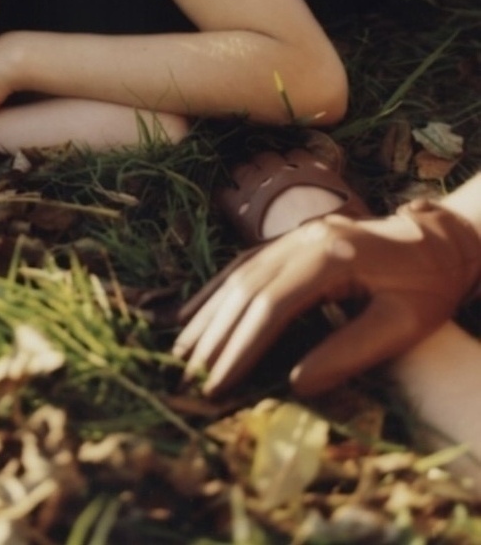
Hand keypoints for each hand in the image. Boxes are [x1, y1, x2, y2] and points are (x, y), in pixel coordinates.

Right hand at [173, 199, 480, 397]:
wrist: (438, 242)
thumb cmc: (426, 285)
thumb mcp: (403, 324)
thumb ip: (351, 351)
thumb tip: (296, 384)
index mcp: (331, 255)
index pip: (272, 305)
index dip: (241, 346)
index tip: (218, 383)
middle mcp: (303, 239)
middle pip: (247, 287)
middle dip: (216, 334)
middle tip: (189, 374)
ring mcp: (294, 236)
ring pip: (239, 274)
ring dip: (209, 313)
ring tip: (183, 350)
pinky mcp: (291, 242)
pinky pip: (246, 265)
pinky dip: (218, 290)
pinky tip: (196, 311)